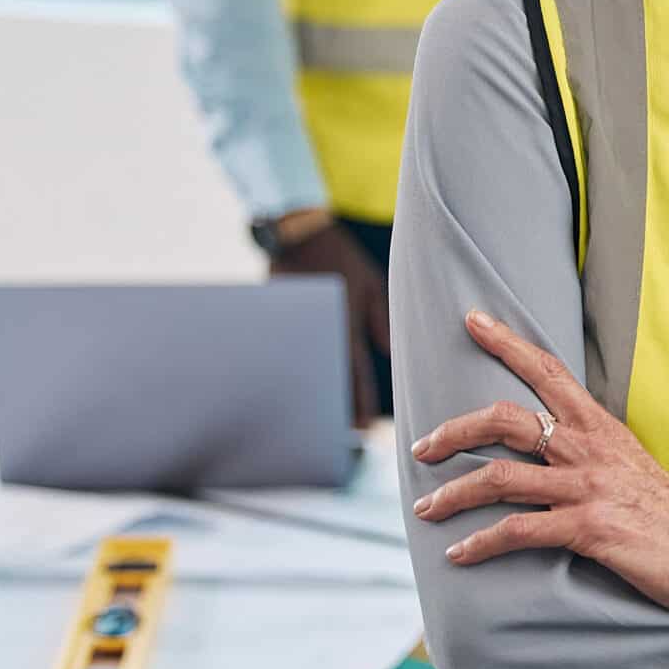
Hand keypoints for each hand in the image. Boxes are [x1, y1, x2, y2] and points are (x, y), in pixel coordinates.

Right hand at [267, 218, 389, 426]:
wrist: (299, 233)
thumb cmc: (342, 257)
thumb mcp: (371, 283)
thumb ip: (381, 319)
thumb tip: (390, 350)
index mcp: (347, 322)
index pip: (357, 372)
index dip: (361, 400)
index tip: (365, 427)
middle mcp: (324, 331)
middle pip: (331, 378)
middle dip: (339, 406)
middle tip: (346, 435)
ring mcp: (298, 329)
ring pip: (308, 370)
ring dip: (314, 394)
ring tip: (319, 422)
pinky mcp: (278, 322)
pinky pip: (287, 353)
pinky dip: (291, 371)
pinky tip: (292, 389)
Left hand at [410, 311, 668, 619]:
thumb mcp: (630, 466)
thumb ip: (592, 453)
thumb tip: (552, 452)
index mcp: (601, 427)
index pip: (548, 370)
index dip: (507, 342)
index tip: (472, 319)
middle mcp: (590, 448)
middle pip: (507, 418)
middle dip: (454, 430)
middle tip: (420, 446)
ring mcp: (588, 487)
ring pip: (501, 477)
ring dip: (453, 494)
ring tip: (425, 510)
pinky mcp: (589, 529)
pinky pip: (519, 531)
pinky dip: (480, 543)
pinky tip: (459, 555)